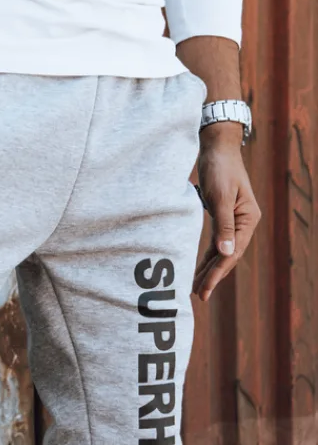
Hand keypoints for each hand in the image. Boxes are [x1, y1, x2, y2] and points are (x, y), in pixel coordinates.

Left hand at [193, 123, 260, 301]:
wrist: (218, 147)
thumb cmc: (219, 169)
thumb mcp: (220, 197)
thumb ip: (223, 225)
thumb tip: (225, 252)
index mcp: (248, 219)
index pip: (231, 253)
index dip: (216, 274)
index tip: (203, 291)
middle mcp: (244, 223)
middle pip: (227, 257)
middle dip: (213, 277)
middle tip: (198, 297)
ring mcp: (234, 222)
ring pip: (221, 252)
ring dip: (209, 270)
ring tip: (196, 289)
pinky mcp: (223, 218)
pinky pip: (216, 244)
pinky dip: (207, 258)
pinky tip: (198, 270)